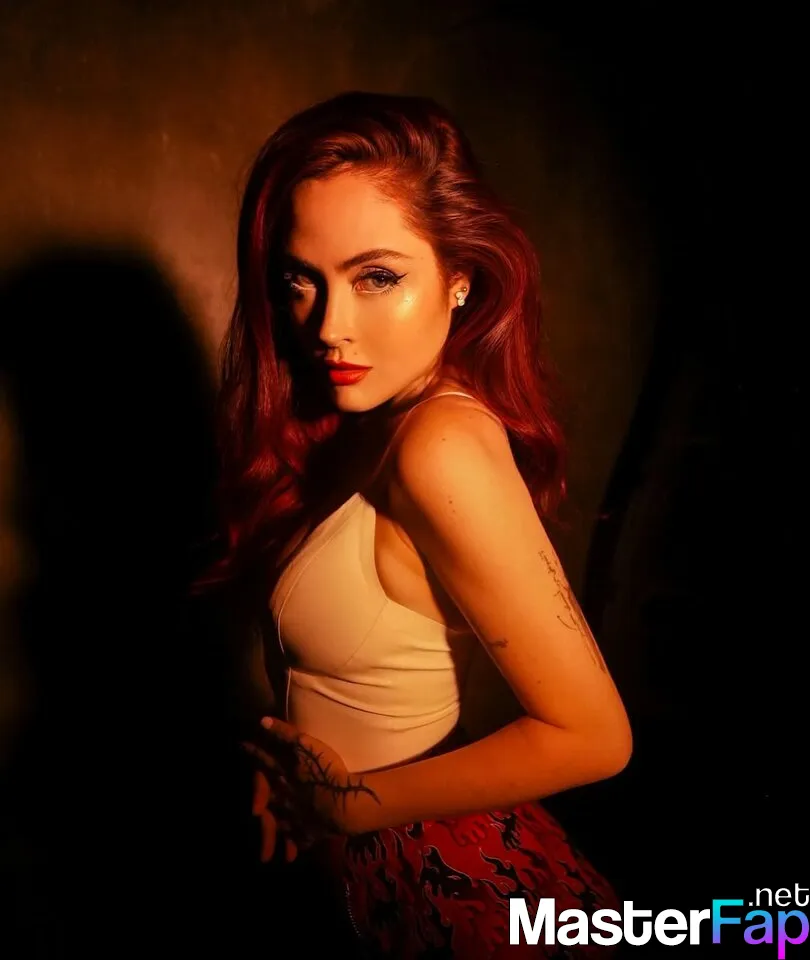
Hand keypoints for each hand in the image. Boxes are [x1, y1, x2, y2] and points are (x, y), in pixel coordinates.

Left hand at [242, 717, 378, 861]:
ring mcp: (296, 817)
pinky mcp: (309, 832)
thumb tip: (262, 721)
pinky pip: (298, 840)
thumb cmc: (326, 771)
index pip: (265, 761)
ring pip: (279, 820)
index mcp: (284, 775)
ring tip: (266, 827)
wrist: (344, 802)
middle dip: (258, 795)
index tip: (242, 746)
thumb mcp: (307, 746)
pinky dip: (294, 844)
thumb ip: (285, 733)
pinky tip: (291, 851)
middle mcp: (285, 797)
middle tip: (251, 801)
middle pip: (268, 795)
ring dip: (272, 823)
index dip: (254, 753)